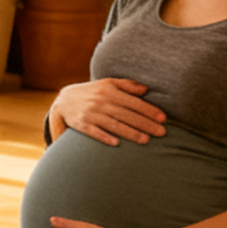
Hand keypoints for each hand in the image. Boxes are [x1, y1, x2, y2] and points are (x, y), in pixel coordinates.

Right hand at [49, 78, 166, 144]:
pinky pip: (95, 132)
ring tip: (146, 140)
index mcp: (109, 91)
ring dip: (130, 133)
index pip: (133, 102)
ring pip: (114, 125)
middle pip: (127, 115)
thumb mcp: (107, 84)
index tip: (163, 118)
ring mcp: (91, 114)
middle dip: (145, 124)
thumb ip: (127, 85)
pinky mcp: (82, 126)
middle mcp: (101, 102)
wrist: (63, 101)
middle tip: (162, 132)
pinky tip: (117, 144)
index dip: (149, 110)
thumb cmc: (91, 92)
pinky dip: (105, 137)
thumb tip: (146, 90)